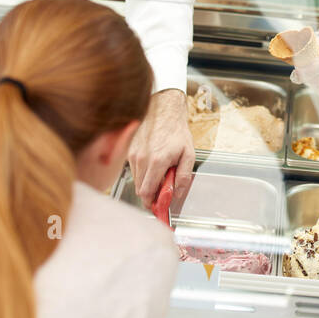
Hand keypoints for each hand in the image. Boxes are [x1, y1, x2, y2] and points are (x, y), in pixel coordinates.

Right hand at [127, 88, 195, 212]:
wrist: (164, 111)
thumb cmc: (177, 132)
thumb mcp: (188, 154)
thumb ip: (183, 176)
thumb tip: (178, 193)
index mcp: (157, 161)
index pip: (146, 192)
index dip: (152, 202)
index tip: (158, 206)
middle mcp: (141, 159)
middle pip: (140, 189)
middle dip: (150, 194)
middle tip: (162, 192)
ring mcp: (133, 155)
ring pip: (136, 180)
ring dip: (146, 182)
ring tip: (160, 173)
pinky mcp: (129, 151)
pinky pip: (134, 170)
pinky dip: (142, 173)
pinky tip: (152, 165)